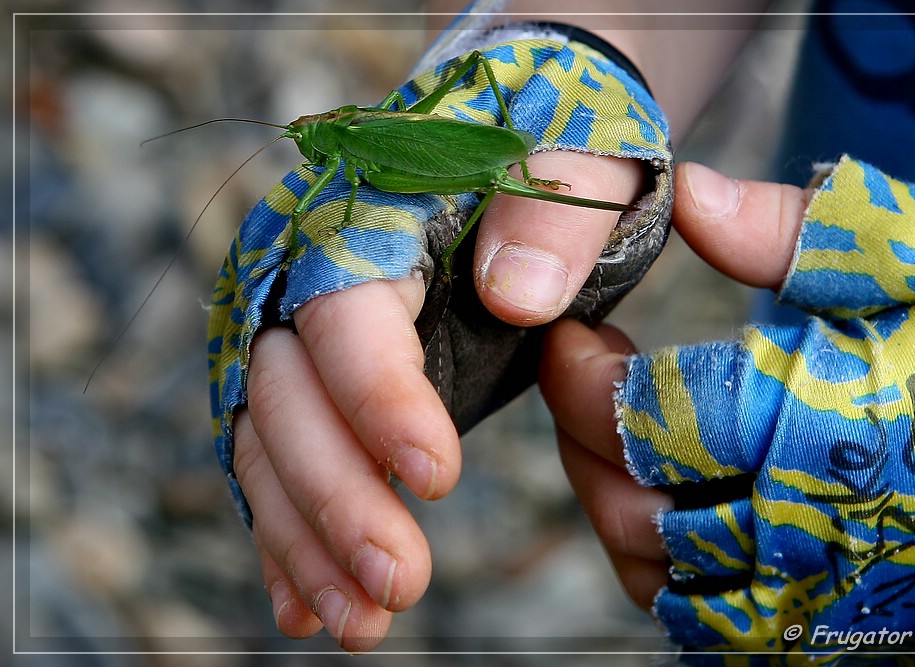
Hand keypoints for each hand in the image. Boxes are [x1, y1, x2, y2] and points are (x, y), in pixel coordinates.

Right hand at [232, 151, 641, 649]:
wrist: (501, 165)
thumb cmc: (545, 164)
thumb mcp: (574, 162)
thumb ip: (553, 208)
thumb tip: (516, 295)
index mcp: (366, 215)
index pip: (345, 310)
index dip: (376, 395)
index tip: (437, 476)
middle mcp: (307, 276)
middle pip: (287, 392)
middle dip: (335, 496)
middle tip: (400, 585)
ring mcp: (302, 337)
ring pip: (270, 442)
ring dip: (306, 540)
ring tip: (361, 622)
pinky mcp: (317, 386)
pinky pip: (280, 462)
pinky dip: (290, 536)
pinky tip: (310, 605)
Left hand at [540, 159, 914, 656]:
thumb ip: (809, 229)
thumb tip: (688, 197)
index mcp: (835, 437)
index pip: (662, 427)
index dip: (587, 380)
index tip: (571, 334)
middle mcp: (817, 541)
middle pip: (641, 513)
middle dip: (585, 436)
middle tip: (579, 375)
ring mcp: (810, 601)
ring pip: (655, 573)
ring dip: (612, 493)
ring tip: (617, 425)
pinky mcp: (805, 630)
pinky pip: (690, 615)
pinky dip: (654, 553)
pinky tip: (663, 486)